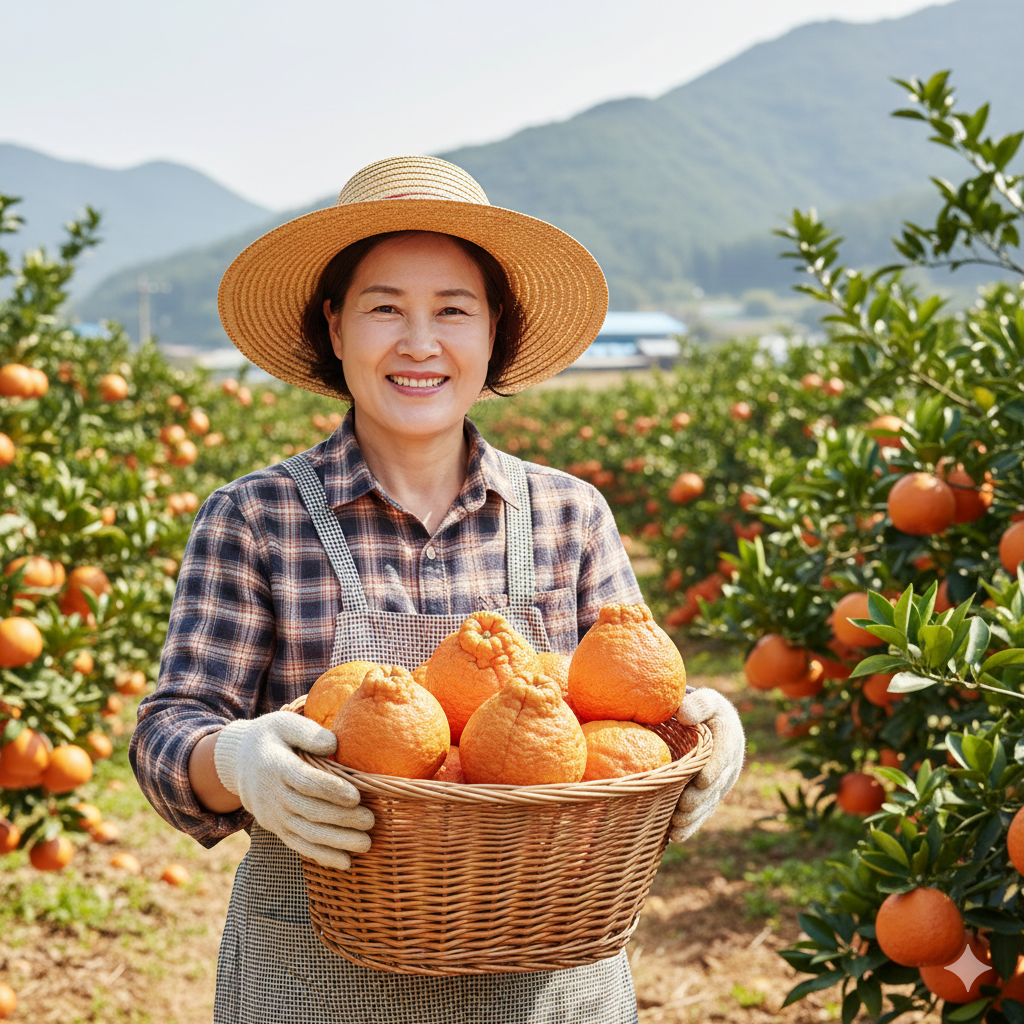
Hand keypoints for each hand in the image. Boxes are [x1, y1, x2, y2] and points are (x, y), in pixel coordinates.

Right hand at [213, 710, 373, 869]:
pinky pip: (298, 845)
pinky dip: (321, 856)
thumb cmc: (271, 738)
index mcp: (276, 766)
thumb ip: (308, 732)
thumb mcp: (284, 723)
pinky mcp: (276, 828)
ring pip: (306, 833)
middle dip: (342, 819)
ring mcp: (273, 815)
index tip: (356, 796)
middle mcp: (272, 794)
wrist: (238, 762)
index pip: (305, 781)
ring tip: (365, 844)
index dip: (330, 790)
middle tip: (370, 821)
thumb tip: (333, 744)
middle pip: (309, 811)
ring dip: (336, 842)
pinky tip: (345, 863)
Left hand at [669, 687, 744, 842]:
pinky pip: (704, 810)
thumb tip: (684, 714)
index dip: (713, 770)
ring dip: (694, 817)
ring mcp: (721, 781)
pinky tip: (676, 837)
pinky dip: (691, 824)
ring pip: (709, 802)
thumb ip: (697, 703)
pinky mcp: (711, 793)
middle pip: (716, 785)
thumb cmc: (701, 708)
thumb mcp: (704, 700)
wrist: (710, 722)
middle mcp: (729, 763)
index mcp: (729, 739)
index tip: (700, 780)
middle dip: (700, 799)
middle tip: (682, 809)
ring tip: (675, 828)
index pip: (722, 756)